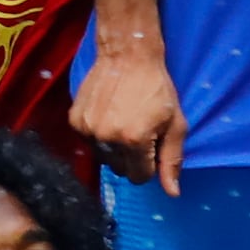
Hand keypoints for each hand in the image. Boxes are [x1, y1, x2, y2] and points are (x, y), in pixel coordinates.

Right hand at [70, 41, 184, 193]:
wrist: (127, 56)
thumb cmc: (157, 89)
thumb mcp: (175, 124)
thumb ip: (172, 160)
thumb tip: (172, 194)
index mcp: (134, 141)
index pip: (140, 177)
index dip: (149, 164)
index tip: (152, 145)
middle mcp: (107, 139)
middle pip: (120, 170)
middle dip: (131, 158)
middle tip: (138, 131)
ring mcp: (87, 130)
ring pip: (103, 158)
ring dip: (114, 148)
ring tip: (122, 122)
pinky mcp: (74, 121)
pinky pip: (89, 142)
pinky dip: (99, 135)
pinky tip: (107, 115)